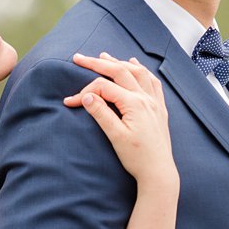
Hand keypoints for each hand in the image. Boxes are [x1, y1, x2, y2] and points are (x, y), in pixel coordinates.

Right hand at [64, 53, 178, 187]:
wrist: (158, 172)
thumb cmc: (137, 157)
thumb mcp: (115, 136)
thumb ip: (101, 113)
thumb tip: (86, 96)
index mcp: (134, 104)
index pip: (104, 87)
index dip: (84, 91)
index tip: (69, 101)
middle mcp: (146, 99)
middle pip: (120, 71)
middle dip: (98, 63)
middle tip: (79, 58)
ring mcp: (155, 102)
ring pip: (138, 73)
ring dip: (120, 62)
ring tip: (105, 56)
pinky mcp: (160, 109)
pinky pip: (152, 82)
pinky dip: (142, 70)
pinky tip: (135, 65)